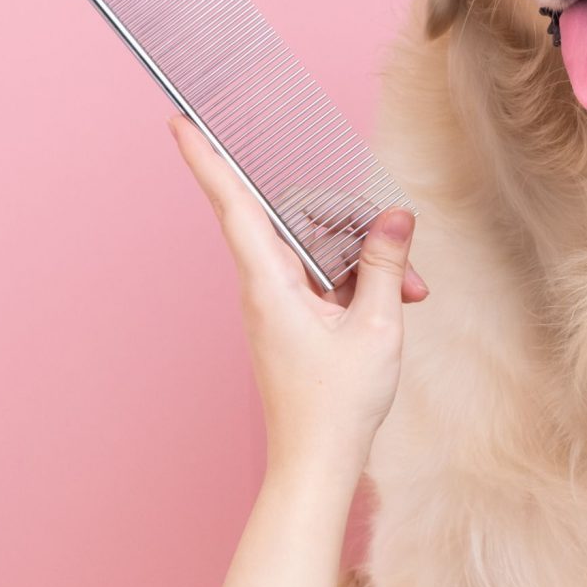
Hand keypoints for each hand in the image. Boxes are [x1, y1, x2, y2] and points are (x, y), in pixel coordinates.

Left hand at [169, 116, 426, 483]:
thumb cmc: (337, 405)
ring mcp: (276, 302)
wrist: (316, 464)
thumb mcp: (376, 328)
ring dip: (363, 257)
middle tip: (399, 247)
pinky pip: (322, 275)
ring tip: (408, 290)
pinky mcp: (292, 317)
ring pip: (316, 247)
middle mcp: (264, 287)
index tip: (179, 121)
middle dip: (351, 221)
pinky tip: (396, 298)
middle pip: (297, 219)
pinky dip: (358, 280)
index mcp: (269, 285)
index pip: (234, 205)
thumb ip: (383, 266)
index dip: (207, 160)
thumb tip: (396, 216)